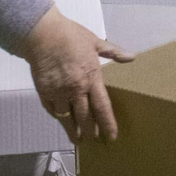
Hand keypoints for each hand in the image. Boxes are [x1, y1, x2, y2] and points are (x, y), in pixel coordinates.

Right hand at [23, 7, 133, 142]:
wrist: (43, 35)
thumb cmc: (71, 36)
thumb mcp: (95, 42)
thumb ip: (113, 52)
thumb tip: (132, 56)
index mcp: (91, 78)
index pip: (102, 107)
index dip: (107, 124)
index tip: (111, 137)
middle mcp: (76, 90)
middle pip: (85, 118)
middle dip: (91, 132)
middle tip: (95, 141)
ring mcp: (59, 93)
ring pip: (68, 119)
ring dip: (74, 131)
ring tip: (79, 140)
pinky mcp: (45, 93)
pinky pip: (53, 111)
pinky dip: (59, 118)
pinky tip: (63, 123)